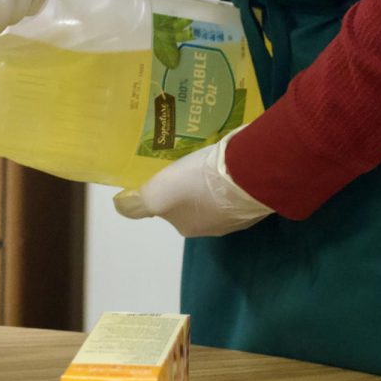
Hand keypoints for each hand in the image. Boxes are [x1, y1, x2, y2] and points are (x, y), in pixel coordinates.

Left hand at [112, 129, 273, 236]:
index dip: (165, 189)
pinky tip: (233, 159)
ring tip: (211, 155)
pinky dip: (234, 174)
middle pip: (194, 201)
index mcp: (188, 226)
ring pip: (219, 193)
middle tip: (188, 159)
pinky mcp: (259, 196)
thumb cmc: (199, 185)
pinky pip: (240, 184)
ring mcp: (240, 213)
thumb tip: (120, 206)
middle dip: (191, 184)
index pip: (170, 208)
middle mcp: (214, 226)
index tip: (168, 169)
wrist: (251, 173)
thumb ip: (137, 203)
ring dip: (214, 179)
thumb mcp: (158, 193)